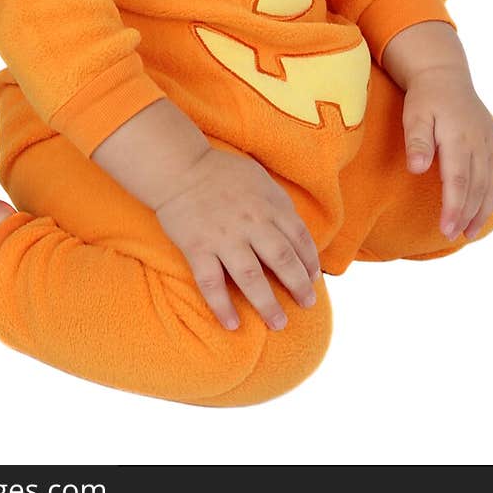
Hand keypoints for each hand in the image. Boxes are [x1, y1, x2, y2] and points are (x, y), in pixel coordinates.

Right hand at [153, 147, 321, 330]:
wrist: (179, 167)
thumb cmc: (222, 173)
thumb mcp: (259, 179)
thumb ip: (278, 205)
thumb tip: (296, 233)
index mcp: (268, 204)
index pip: (299, 237)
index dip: (310, 261)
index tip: (314, 279)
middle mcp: (251, 222)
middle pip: (282, 259)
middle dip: (298, 285)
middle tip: (307, 305)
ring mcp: (223, 236)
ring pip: (251, 277)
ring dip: (267, 304)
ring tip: (278, 324)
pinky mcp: (197, 247)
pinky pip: (211, 283)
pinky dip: (222, 306)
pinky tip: (232, 324)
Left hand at [401, 66, 492, 241]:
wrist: (445, 75)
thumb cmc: (425, 98)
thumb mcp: (414, 115)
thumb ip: (417, 142)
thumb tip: (417, 169)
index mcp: (458, 137)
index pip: (458, 180)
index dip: (454, 207)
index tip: (445, 229)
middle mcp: (478, 142)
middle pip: (476, 186)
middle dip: (466, 214)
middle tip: (453, 236)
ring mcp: (488, 142)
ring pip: (490, 183)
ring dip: (482, 210)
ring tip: (470, 233)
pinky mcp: (492, 142)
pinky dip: (492, 195)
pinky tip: (483, 210)